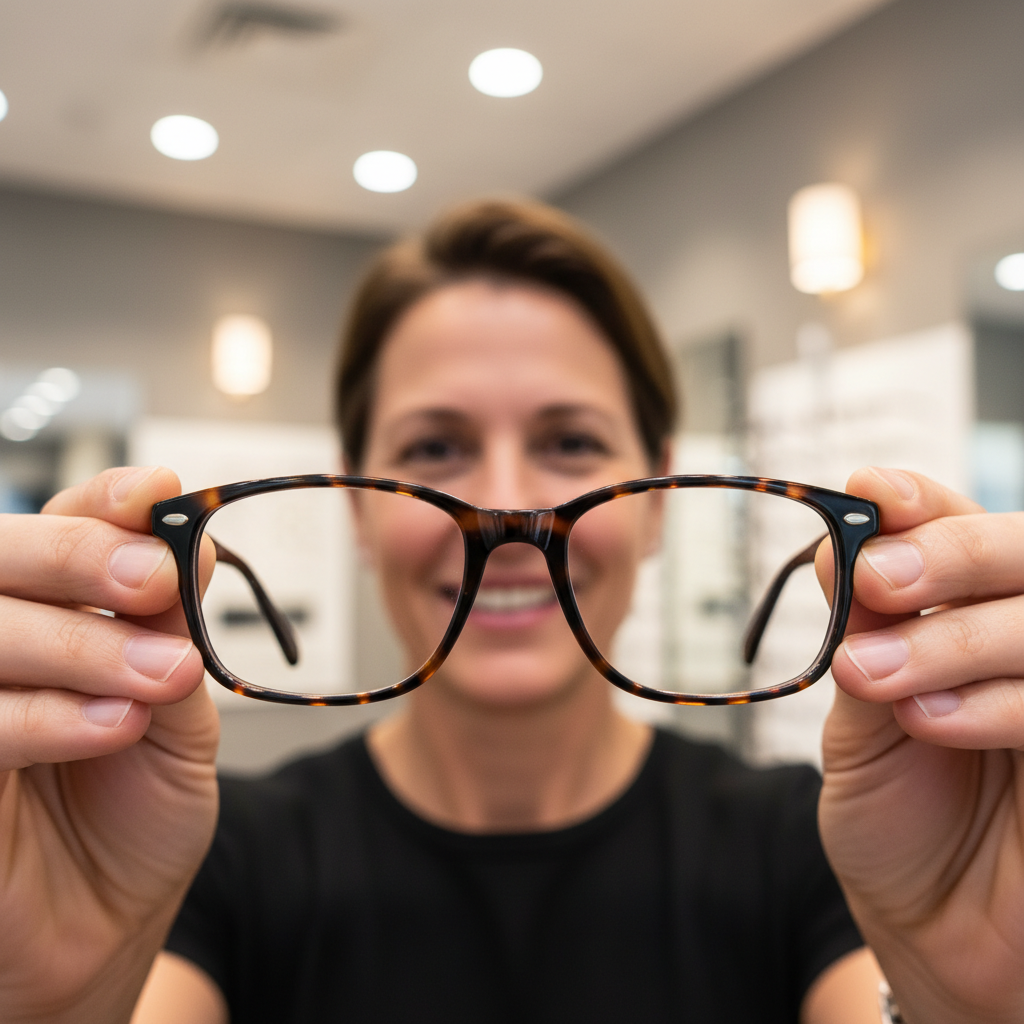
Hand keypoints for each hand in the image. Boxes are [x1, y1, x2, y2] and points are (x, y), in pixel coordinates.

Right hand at [0, 467, 217, 1023]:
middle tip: (152, 580)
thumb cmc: (134, 816)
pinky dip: (43, 714)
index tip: (160, 497)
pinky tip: (113, 726)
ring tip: (161, 676)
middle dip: (77, 554)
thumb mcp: (178, 714)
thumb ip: (172, 634)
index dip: (101, 502)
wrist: (104, 930)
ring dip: (79, 644)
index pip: (59, 522)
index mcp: (55, 616)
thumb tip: (190, 542)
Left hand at [817, 467, 1023, 1023]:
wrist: (934, 933)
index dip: (924, 500)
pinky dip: (1002, 702)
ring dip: (957, 637)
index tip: (871, 492)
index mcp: (966, 617)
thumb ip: (861, 634)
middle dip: (952, 551)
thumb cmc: (899, 820)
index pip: (960, 522)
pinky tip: (933, 724)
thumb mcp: (860, 719)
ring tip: (877, 678)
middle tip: (880, 579)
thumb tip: (833, 542)